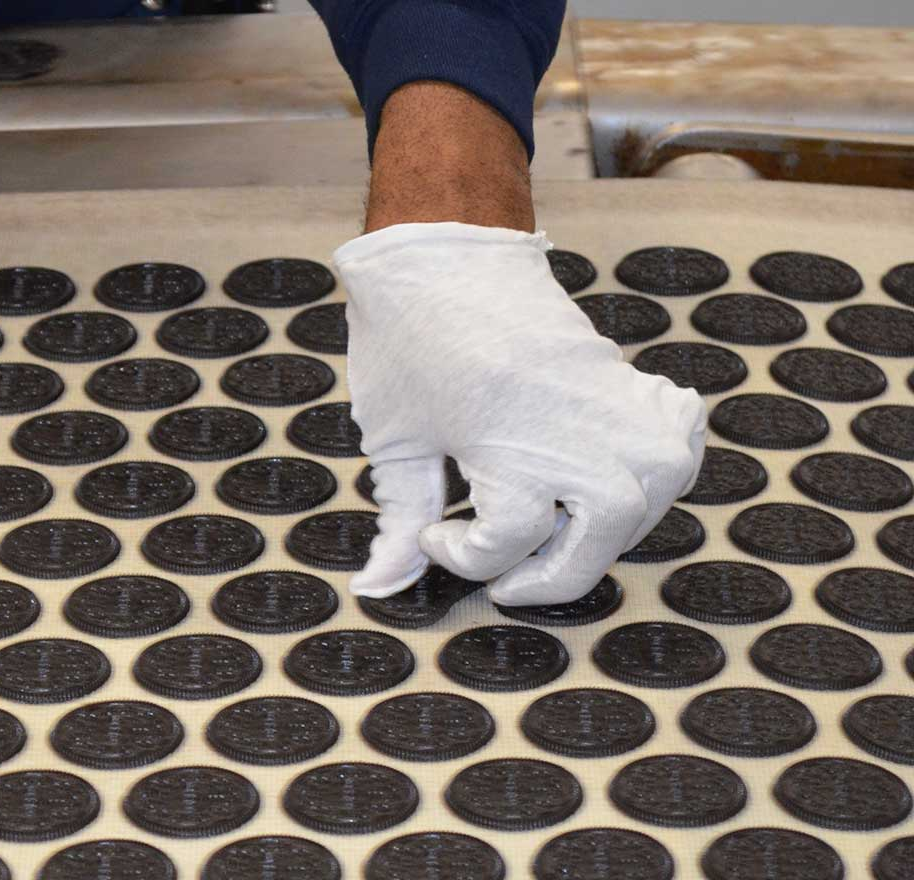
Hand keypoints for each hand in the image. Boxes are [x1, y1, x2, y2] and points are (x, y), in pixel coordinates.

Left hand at [337, 222, 706, 604]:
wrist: (445, 256)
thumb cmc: (408, 342)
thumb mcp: (395, 439)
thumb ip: (400, 520)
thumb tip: (377, 588)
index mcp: (507, 442)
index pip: (510, 545)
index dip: (464, 558)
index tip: (434, 538)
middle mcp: (576, 428)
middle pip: (601, 537)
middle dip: (553, 576)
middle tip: (507, 577)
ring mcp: (616, 405)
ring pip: (650, 500)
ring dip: (605, 533)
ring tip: (554, 531)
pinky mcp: (636, 384)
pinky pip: (677, 447)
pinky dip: (654, 476)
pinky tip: (605, 480)